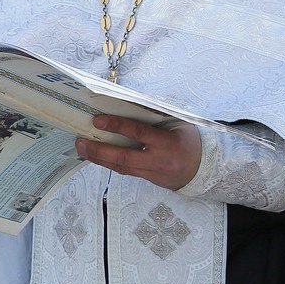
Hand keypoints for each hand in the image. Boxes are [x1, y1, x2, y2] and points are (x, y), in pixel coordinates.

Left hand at [75, 116, 200, 190]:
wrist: (204, 168)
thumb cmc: (190, 140)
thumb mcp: (179, 124)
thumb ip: (156, 117)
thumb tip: (127, 104)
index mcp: (168, 142)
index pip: (139, 133)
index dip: (118, 126)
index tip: (98, 120)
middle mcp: (158, 160)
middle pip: (124, 157)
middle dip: (99, 150)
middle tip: (80, 141)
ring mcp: (152, 172)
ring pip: (121, 168)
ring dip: (99, 158)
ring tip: (82, 148)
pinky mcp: (148, 179)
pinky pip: (125, 171)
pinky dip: (109, 163)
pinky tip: (96, 156)